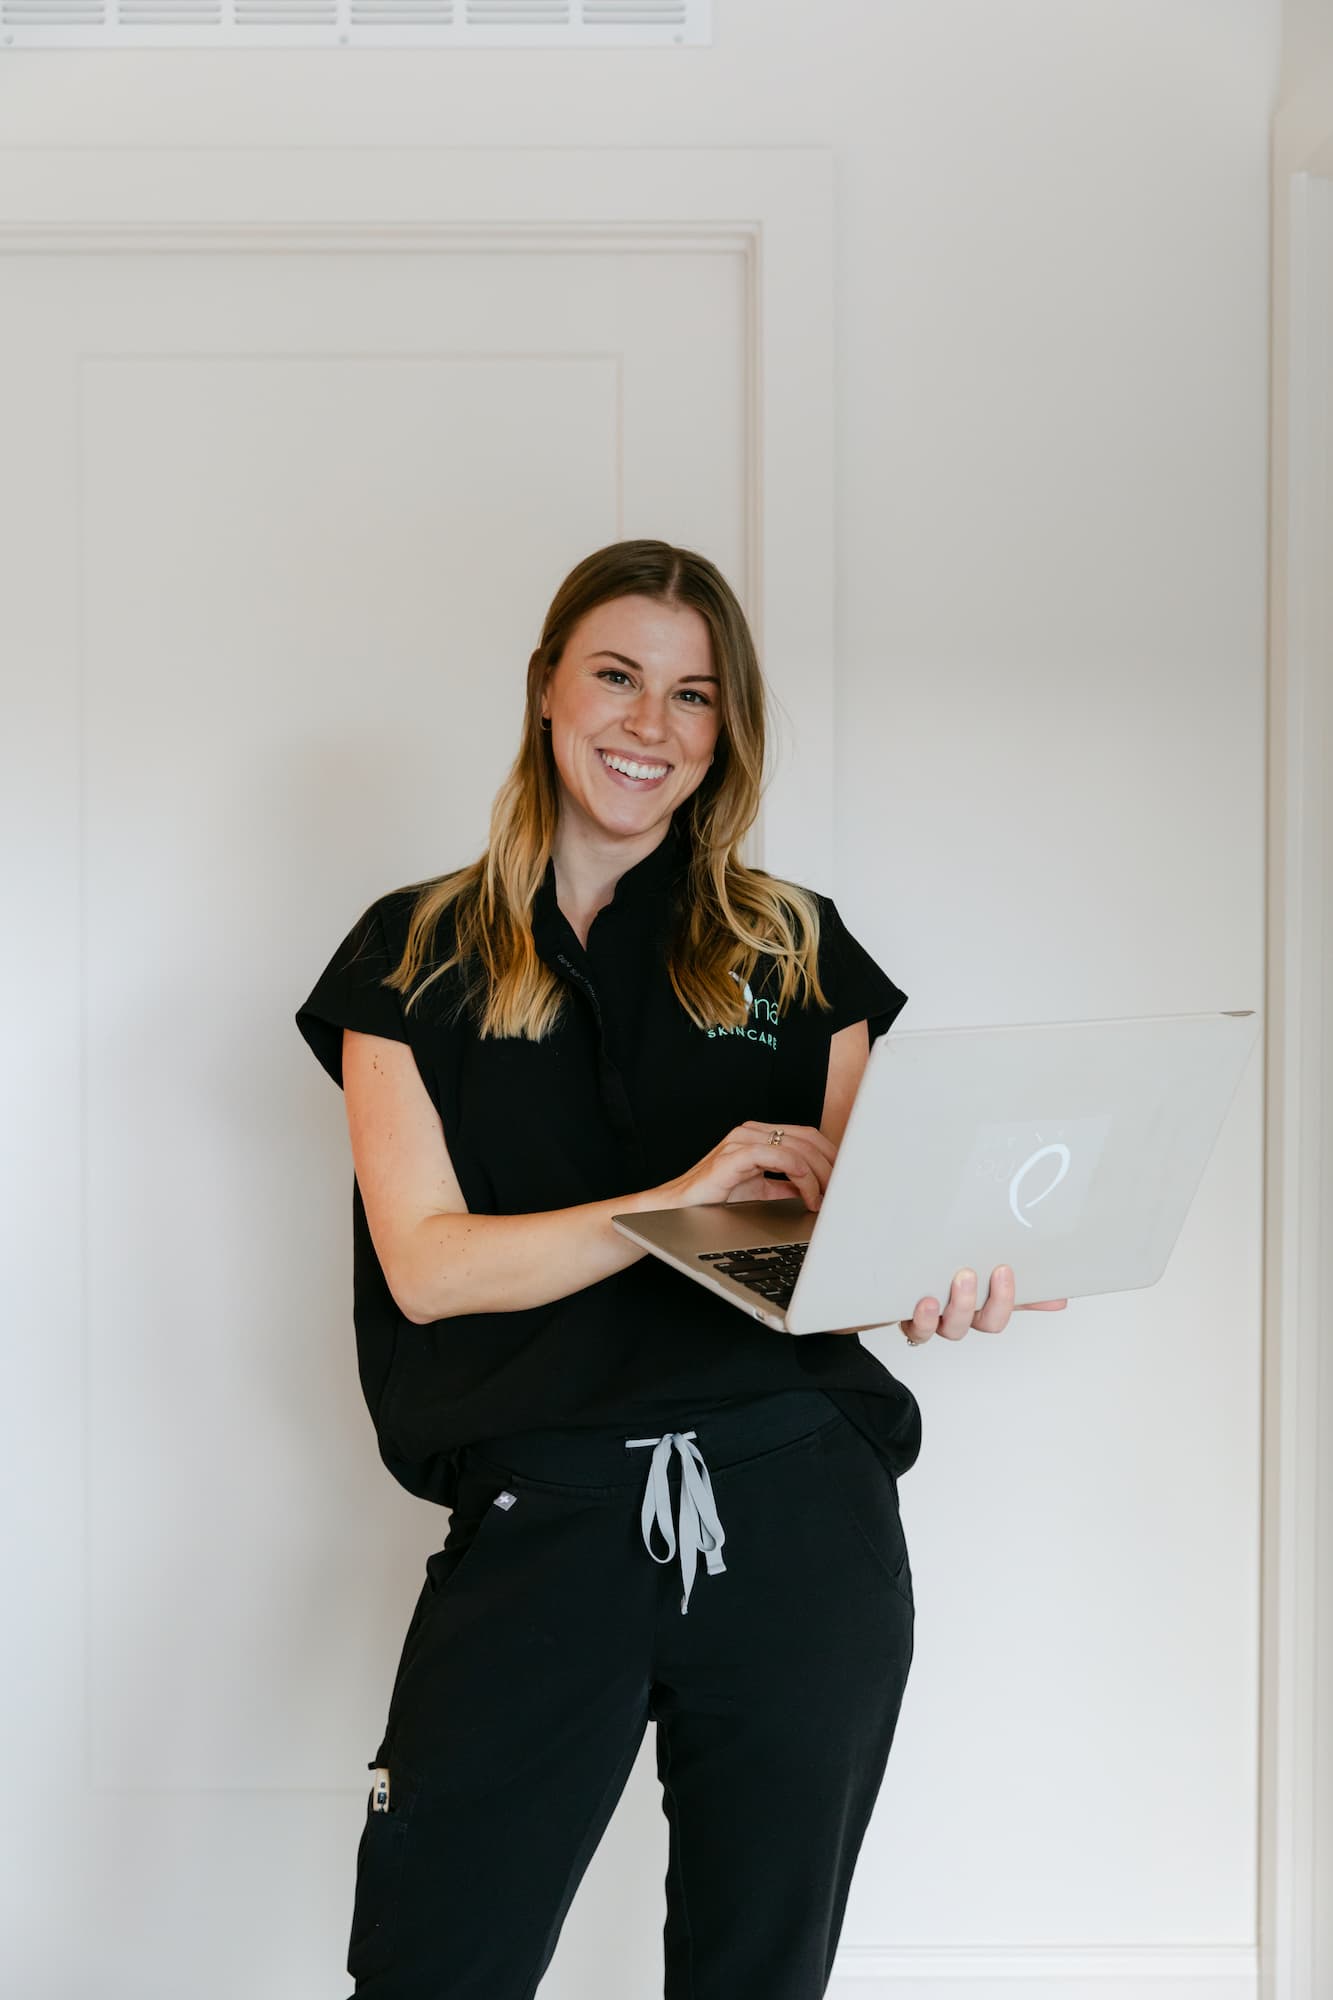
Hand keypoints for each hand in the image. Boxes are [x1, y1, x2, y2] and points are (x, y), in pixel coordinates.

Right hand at [658, 1121, 833, 1213]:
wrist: (676, 1208)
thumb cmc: (712, 1199)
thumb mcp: (759, 1190)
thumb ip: (785, 1186)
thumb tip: (817, 1191)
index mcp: (758, 1136)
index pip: (807, 1136)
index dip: (831, 1156)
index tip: (846, 1179)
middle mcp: (752, 1133)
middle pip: (808, 1139)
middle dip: (832, 1166)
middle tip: (843, 1192)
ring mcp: (742, 1141)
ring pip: (799, 1147)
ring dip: (821, 1175)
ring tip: (827, 1198)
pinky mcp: (735, 1155)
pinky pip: (780, 1157)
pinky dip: (802, 1178)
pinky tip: (807, 1197)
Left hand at [899, 1266, 1067, 1343]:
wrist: (864, 1279)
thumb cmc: (918, 1269)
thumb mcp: (961, 1263)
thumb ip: (999, 1270)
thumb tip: (1052, 1287)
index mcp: (975, 1299)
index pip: (1011, 1303)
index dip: (1028, 1298)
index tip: (1044, 1283)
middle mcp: (957, 1314)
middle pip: (988, 1322)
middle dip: (998, 1300)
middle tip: (999, 1270)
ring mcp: (932, 1319)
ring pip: (955, 1328)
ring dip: (963, 1305)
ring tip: (962, 1277)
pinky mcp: (904, 1319)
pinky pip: (919, 1331)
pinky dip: (925, 1320)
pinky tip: (926, 1301)